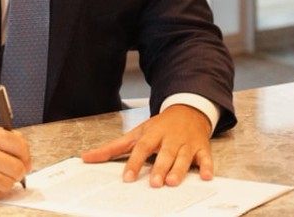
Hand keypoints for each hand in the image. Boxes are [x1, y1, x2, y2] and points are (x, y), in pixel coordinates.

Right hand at [0, 124, 30, 201]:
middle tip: (17, 172)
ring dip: (8, 183)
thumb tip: (25, 151)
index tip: (26, 161)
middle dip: (20, 172)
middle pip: (16, 167)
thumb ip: (4, 137)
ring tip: (1, 177)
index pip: (18, 145)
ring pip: (7, 184)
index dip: (27, 156)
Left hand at [81, 105, 212, 186]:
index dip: (134, 163)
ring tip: (172, 183)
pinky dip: (207, 167)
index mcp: (152, 134)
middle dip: (159, 168)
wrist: (187, 111)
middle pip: (164, 154)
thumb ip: (113, 147)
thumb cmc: (158, 126)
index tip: (127, 178)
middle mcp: (169, 139)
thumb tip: (86, 157)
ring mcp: (186, 143)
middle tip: (153, 183)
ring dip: (179, 170)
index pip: (141, 148)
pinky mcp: (202, 148)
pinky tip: (207, 177)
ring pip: (183, 157)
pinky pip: (206, 158)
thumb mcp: (136, 133)